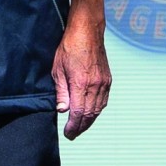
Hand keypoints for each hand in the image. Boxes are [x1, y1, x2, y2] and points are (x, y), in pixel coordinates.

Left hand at [53, 19, 112, 140]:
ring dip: (90, 121)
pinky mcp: (108, 79)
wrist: (87, 31)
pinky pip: (104, 100)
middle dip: (81, 127)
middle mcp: (95, 85)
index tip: (68, 134)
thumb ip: (61, 92)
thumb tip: (62, 110)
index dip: (73, 126)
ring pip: (98, 109)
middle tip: (73, 134)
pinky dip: (97, 110)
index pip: (78, 113)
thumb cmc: (70, 47)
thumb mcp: (58, 70)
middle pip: (90, 114)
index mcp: (81, 84)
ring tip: (81, 127)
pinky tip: (91, 113)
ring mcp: (104, 82)